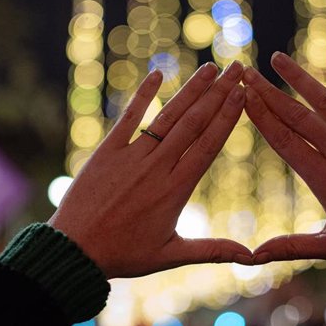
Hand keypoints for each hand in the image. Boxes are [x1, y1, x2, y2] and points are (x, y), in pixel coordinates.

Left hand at [49, 61, 252, 277]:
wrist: (74, 251)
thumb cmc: (124, 255)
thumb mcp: (171, 255)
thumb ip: (213, 250)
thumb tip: (251, 257)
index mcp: (175, 190)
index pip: (208, 145)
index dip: (227, 116)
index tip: (242, 93)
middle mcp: (156, 167)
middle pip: (193, 123)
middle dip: (218, 93)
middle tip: (236, 69)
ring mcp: (131, 156)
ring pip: (167, 117)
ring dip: (190, 90)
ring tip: (210, 68)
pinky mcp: (107, 151)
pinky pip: (128, 118)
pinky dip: (143, 95)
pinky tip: (158, 74)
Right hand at [244, 52, 325, 264]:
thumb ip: (291, 247)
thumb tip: (252, 256)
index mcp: (325, 179)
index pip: (284, 140)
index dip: (260, 116)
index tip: (242, 97)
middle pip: (298, 116)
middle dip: (269, 92)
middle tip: (247, 72)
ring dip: (301, 79)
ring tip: (278, 58)